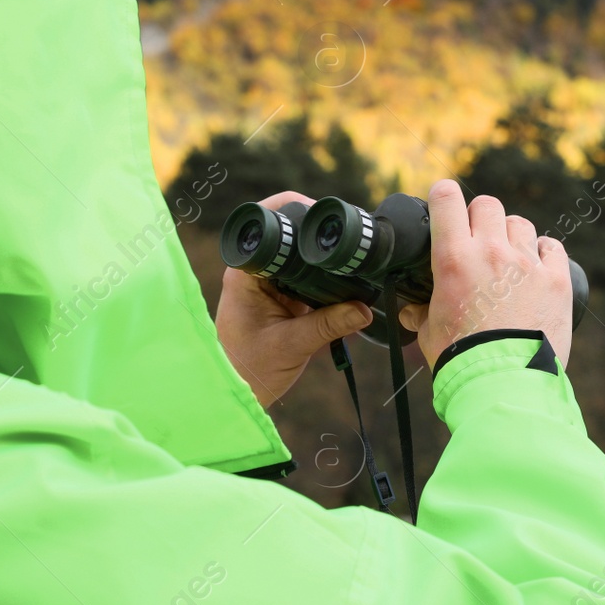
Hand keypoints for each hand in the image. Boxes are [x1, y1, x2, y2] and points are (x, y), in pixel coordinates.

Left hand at [215, 191, 372, 407]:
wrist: (238, 394)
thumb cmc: (249, 369)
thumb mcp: (291, 345)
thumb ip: (328, 326)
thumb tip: (365, 309)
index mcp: (246, 273)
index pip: (268, 223)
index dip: (297, 210)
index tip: (326, 218)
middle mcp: (256, 272)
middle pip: (288, 234)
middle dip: (318, 235)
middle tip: (347, 242)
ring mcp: (269, 284)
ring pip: (300, 256)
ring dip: (323, 259)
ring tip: (349, 262)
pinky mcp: (282, 298)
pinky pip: (306, 278)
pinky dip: (325, 281)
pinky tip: (343, 285)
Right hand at [398, 180, 572, 369]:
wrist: (505, 382)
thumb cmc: (462, 359)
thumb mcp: (430, 333)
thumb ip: (421, 313)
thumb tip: (411, 311)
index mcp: (454, 259)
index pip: (446, 199)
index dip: (443, 196)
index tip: (444, 204)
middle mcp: (492, 252)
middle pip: (487, 205)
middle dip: (480, 218)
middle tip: (478, 240)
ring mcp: (527, 264)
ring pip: (520, 223)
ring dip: (512, 236)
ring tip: (509, 261)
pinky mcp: (556, 279)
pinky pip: (552, 247)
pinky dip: (544, 253)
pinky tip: (537, 269)